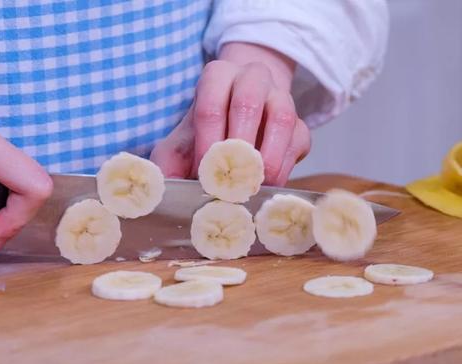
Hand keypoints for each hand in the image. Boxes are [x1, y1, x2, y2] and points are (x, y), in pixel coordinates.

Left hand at [151, 42, 310, 185]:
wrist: (241, 118)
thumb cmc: (205, 132)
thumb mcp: (180, 142)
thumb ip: (168, 163)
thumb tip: (161, 189)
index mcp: (217, 76)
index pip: (210, 105)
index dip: (207, 143)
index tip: (203, 173)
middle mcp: (251, 78)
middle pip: (247, 104)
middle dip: (237, 146)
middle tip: (228, 180)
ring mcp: (281, 97)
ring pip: (281, 119)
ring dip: (266, 156)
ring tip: (252, 184)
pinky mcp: (301, 123)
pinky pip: (298, 141)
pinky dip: (285, 166)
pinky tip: (268, 185)